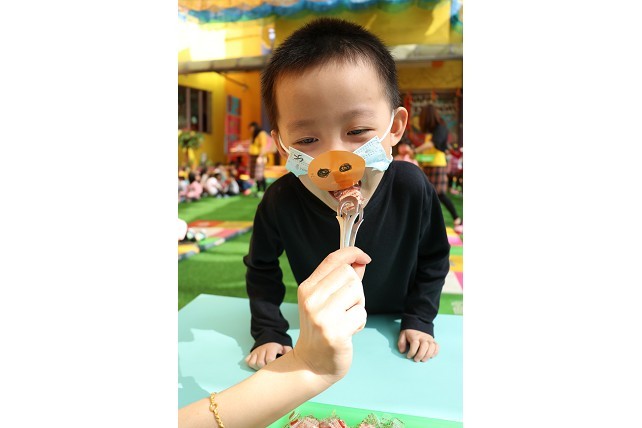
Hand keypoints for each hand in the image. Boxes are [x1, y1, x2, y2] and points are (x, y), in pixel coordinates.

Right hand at [245, 342, 292, 370]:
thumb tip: (293, 360)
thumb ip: (289, 352)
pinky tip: (257, 364)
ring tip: (263, 367)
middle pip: (260, 363)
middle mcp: (262, 349)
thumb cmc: (279, 345)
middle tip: (269, 369)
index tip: (274, 367)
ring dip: (257, 367)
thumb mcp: (285, 346)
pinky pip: (247, 361)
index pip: (269, 359)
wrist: (270, 336)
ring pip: (253, 363)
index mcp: (271, 348)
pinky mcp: (251, 353)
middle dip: (264, 368)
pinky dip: (251, 364)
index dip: (272, 365)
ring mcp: (256, 351)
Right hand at [292, 247, 370, 383]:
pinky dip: (359, 322)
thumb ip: (341, 280)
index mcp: (307, 288)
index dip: (352, 252)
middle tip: (347, 307)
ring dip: (359, 306)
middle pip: (349, 274)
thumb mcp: (324, 301)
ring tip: (347, 319)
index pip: (332, 260)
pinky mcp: (335, 332)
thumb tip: (360, 261)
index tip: (364, 257)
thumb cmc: (322, 330)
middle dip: (356, 289)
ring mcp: (322, 316)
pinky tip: (349, 332)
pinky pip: (361, 313)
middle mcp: (312, 300)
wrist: (311, 364)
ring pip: (357, 292)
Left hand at [397, 329, 438, 361]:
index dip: (412, 352)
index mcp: (415, 336)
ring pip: (432, 347)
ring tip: (423, 360)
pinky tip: (430, 356)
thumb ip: (401, 343)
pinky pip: (437, 347)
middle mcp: (423, 337)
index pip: (415, 344)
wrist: (418, 323)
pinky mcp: (434, 341)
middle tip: (416, 360)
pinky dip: (435, 353)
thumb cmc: (410, 332)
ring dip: (428, 355)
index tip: (408, 356)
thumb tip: (402, 351)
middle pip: (424, 346)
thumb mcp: (403, 335)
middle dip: (420, 355)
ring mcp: (429, 339)